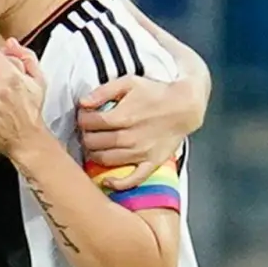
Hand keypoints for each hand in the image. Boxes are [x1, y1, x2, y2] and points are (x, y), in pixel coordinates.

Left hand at [76, 77, 190, 188]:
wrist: (185, 107)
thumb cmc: (156, 93)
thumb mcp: (129, 82)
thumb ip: (103, 91)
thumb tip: (82, 103)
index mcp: (122, 117)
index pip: (89, 123)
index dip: (82, 119)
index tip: (84, 116)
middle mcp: (129, 138)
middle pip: (93, 143)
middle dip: (86, 135)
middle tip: (89, 130)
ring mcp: (140, 153)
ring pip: (105, 160)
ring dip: (94, 154)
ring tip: (96, 145)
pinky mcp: (151, 163)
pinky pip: (132, 180)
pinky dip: (118, 184)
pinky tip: (108, 181)